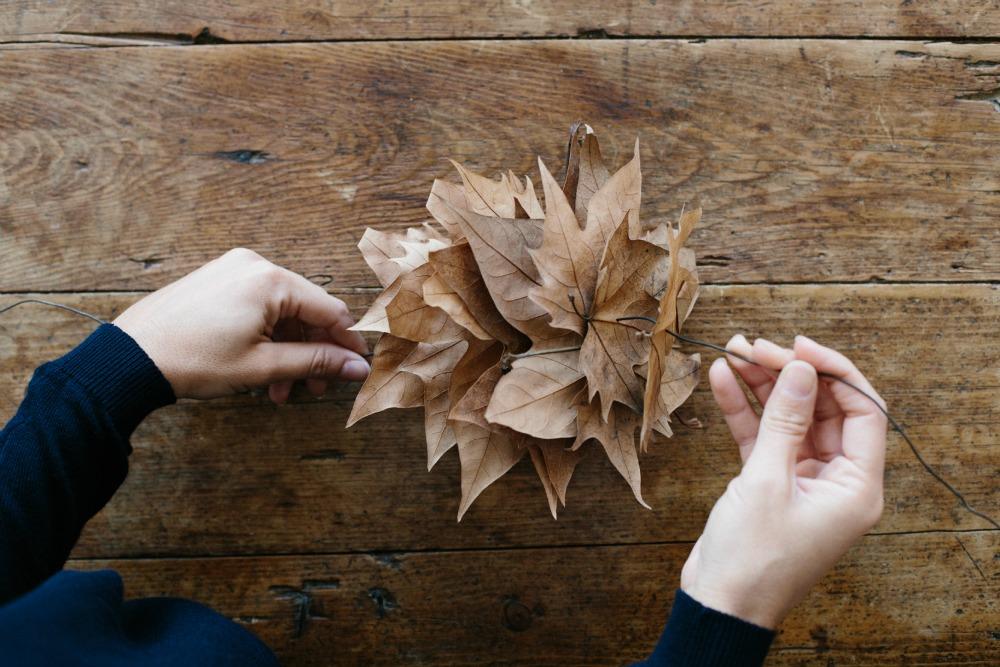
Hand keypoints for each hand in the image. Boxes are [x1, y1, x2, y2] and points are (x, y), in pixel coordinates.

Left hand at [114, 249, 369, 401]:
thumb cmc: (192, 360)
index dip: (347, 342)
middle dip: (313, 353)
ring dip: (288, 352)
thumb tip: (357, 367)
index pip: (330, 310)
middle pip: (306, 311)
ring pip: (282, 313)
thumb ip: (316, 363)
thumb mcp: (263, 366)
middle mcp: (255, 266)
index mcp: (270, 280)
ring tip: (280, 390)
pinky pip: (258, 307)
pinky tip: (262, 371)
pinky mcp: (218, 280)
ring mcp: (233, 270)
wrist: (130, 358)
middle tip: (314, 389)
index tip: (357, 368)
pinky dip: (266, 338)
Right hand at [680, 335, 886, 628]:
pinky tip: (723, 380)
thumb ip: (784, 420)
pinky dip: (744, 410)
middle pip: (822, 408)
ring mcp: (803, 480)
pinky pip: (763, 436)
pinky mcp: (771, 483)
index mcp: (857, 486)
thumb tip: (799, 368)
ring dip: (762, 385)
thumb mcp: (767, 480)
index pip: (862, 410)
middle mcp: (837, 480)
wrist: (719, 603)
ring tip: (732, 351)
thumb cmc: (752, 557)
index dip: (832, 371)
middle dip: (788, 373)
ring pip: (789, 417)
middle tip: (753, 345)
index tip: (796, 346)